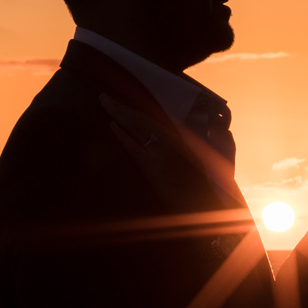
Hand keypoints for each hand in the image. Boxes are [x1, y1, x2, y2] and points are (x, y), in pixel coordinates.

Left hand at [99, 92, 196, 209]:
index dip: (133, 111)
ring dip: (120, 113)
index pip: (152, 121)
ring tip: (104, 103)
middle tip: (103, 97)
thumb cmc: (197, 193)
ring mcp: (164, 154)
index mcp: (180, 142)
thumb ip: (174, 153)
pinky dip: (124, 135)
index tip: (118, 103)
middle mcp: (173, 143)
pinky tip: (112, 125)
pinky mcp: (156, 169)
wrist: (204, 210)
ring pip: (139, 127)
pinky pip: (136, 148)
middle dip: (122, 107)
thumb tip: (153, 144)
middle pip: (142, 119)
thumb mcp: (188, 167)